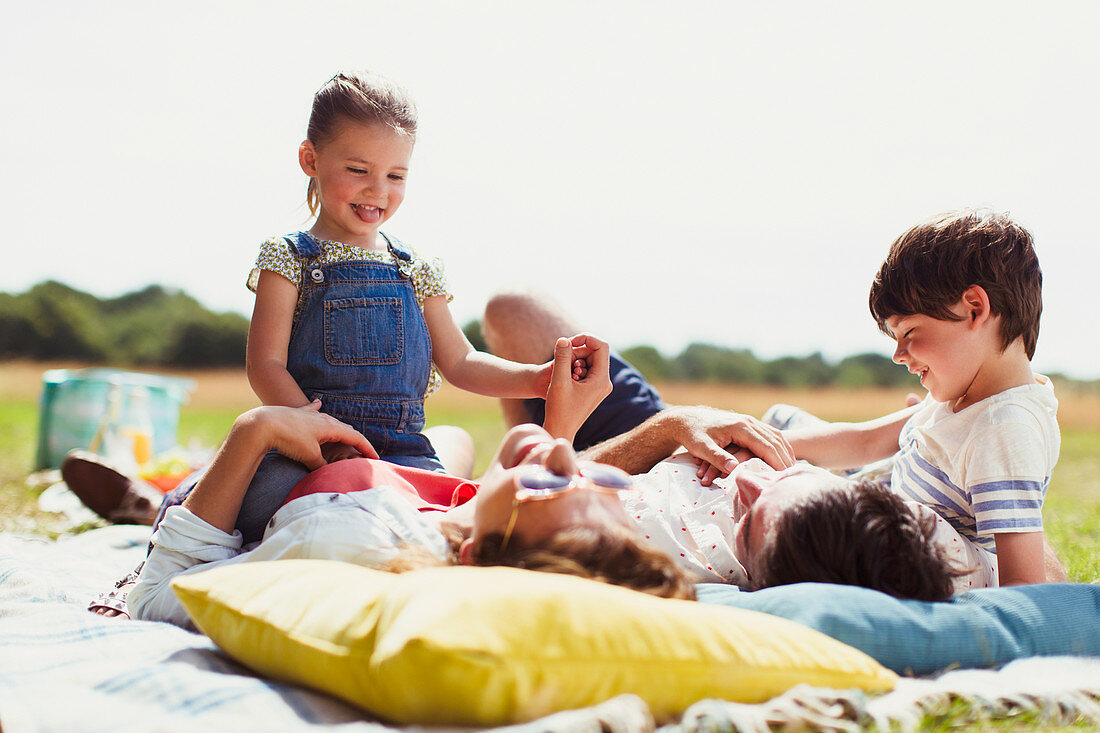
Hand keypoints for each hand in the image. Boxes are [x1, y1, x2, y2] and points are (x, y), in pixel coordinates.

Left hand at [248, 400, 378, 469]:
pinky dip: (317, 410)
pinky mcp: (298, 414)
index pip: (356, 438)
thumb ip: (322, 465)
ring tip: (345, 435)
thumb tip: (327, 472)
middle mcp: (324, 418)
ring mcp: (311, 414)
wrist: (264, 423)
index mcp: (331, 427)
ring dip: (340, 429)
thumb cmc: (289, 438)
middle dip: (356, 440)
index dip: (367, 448)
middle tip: (363, 451)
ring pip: (331, 421)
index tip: (376, 458)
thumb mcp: (309, 456)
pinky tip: (318, 404)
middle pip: (346, 429)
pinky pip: (312, 411)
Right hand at [543, 333, 611, 440]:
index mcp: (601, 380)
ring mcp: (600, 386)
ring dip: (575, 360)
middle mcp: (605, 382)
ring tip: (562, 372)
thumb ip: (561, 358)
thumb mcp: (558, 381)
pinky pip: (587, 370)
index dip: (586, 338)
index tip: (569, 342)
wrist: (560, 429)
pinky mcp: (594, 389)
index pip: (601, 346)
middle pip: (595, 353)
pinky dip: (575, 368)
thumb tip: (564, 339)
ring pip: (590, 361)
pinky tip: (565, 379)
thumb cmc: (559, 408)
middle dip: (577, 351)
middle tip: (561, 359)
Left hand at [666, 406, 794, 484]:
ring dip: (786, 452)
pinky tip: (785, 459)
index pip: (766, 446)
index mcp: (740, 427)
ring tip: (793, 470)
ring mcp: (749, 422)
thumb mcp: (700, 447)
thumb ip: (717, 457)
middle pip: (775, 441)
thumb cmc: (692, 435)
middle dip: (786, 459)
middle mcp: (748, 422)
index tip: (786, 477)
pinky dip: (780, 447)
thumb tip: (734, 468)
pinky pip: (770, 435)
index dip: (777, 462)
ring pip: (775, 437)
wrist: (685, 419)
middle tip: (795, 477)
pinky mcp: (747, 425)